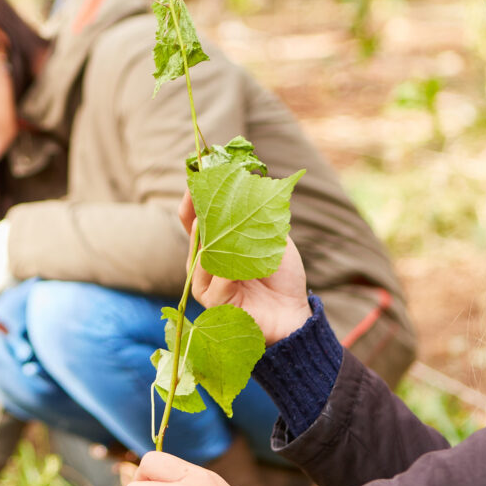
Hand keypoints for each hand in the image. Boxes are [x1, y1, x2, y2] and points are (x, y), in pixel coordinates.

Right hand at [179, 191, 311, 344]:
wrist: (292, 314)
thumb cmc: (279, 276)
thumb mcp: (269, 238)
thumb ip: (256, 214)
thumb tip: (253, 180)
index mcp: (211, 246)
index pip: (193, 217)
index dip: (195, 195)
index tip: (202, 172)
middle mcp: (202, 264)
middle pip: (195, 231)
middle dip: (205, 207)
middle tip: (214, 184)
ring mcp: (204, 284)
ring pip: (204, 253)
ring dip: (220, 234)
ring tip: (232, 217)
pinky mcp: (214, 302)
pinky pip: (219, 278)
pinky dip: (233, 265)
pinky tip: (246, 258)